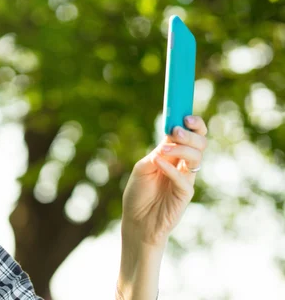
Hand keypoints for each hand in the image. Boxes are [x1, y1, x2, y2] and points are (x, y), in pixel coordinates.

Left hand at [121, 116, 207, 247]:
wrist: (136, 221)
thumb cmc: (138, 194)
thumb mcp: (143, 168)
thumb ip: (157, 153)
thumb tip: (170, 137)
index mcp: (173, 155)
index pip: (189, 134)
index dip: (192, 124)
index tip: (186, 115)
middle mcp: (183, 165)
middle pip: (199, 143)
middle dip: (190, 134)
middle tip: (176, 131)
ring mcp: (186, 179)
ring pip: (197, 157)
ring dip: (182, 149)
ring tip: (164, 150)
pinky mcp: (185, 194)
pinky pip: (184, 178)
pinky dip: (171, 169)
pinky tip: (159, 164)